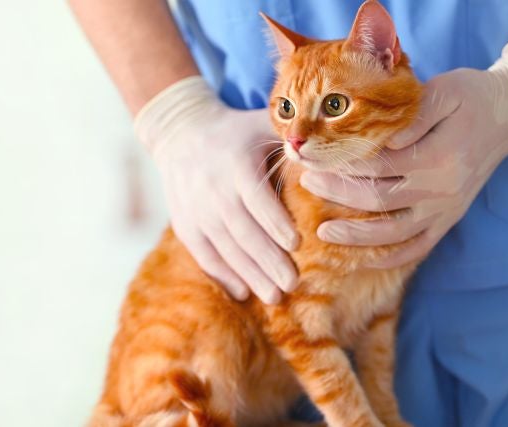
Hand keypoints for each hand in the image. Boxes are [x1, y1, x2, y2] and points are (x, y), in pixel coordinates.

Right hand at [136, 77, 298, 303]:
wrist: (180, 134)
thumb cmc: (238, 132)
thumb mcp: (262, 124)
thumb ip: (293, 137)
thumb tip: (326, 150)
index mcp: (236, 164)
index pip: (256, 198)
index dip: (275, 222)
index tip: (297, 244)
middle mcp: (213, 190)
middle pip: (242, 231)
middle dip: (268, 260)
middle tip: (293, 284)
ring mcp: (195, 210)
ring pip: (225, 249)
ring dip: (250, 275)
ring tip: (275, 297)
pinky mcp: (184, 225)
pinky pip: (204, 256)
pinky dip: (223, 276)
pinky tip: (244, 293)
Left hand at [299, 41, 507, 267]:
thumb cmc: (472, 96)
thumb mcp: (444, 91)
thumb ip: (413, 116)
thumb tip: (381, 140)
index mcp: (438, 155)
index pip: (378, 166)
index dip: (342, 164)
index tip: (315, 157)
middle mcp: (442, 188)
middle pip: (378, 199)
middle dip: (337, 194)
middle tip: (306, 182)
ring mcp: (446, 208)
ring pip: (394, 233)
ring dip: (356, 235)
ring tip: (323, 231)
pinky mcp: (449, 218)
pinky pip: (418, 247)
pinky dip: (391, 257)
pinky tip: (363, 259)